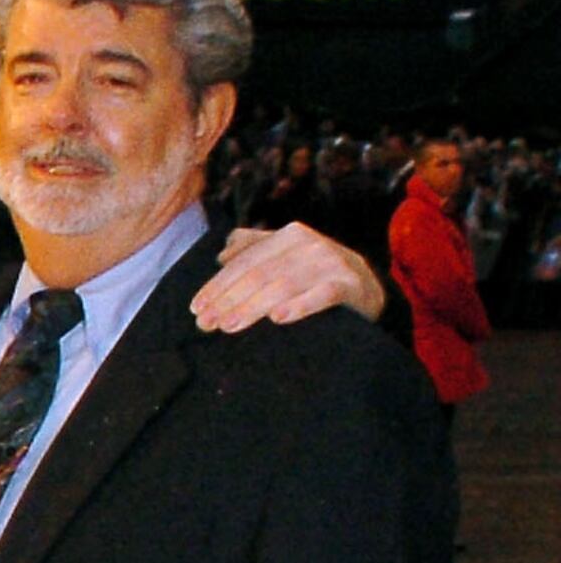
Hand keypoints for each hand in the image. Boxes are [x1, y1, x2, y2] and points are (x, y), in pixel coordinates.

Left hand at [195, 224, 383, 330]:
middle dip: (228, 300)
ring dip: (252, 307)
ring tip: (228, 326)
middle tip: (206, 324)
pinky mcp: (350, 284)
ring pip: (283, 285)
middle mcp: (309, 244)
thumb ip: (255, 249)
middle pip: (259, 275)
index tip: (196, 309)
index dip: (217, 286)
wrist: (366, 287)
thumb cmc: (315, 274)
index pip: (244, 263)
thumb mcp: (285, 256)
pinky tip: (278, 318)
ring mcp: (331, 263)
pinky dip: (300, 305)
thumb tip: (222, 254)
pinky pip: (323, 295)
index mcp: (288, 235)